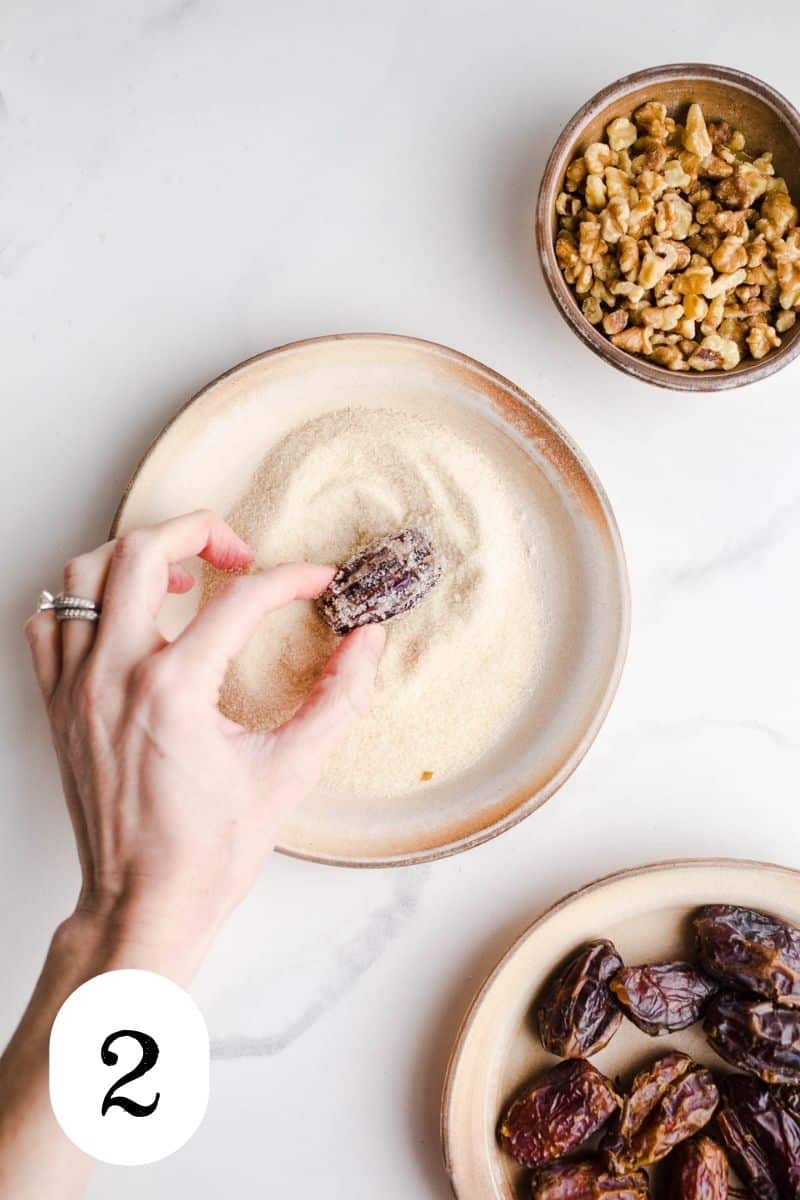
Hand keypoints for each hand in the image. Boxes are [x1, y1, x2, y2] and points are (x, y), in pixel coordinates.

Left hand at [23, 509, 384, 978]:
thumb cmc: (209, 850)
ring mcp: (77, 687)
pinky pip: (50, 624)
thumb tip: (369, 644)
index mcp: (175, 689)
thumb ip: (339, 699)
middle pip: (143, 551)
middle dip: (200, 532)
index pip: (241, 600)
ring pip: (85, 575)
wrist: (145, 902)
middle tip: (238, 555)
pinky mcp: (57, 705)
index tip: (315, 582)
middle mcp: (116, 675)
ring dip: (134, 557)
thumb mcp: (290, 772)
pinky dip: (83, 602)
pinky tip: (122, 617)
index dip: (291, 580)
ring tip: (179, 577)